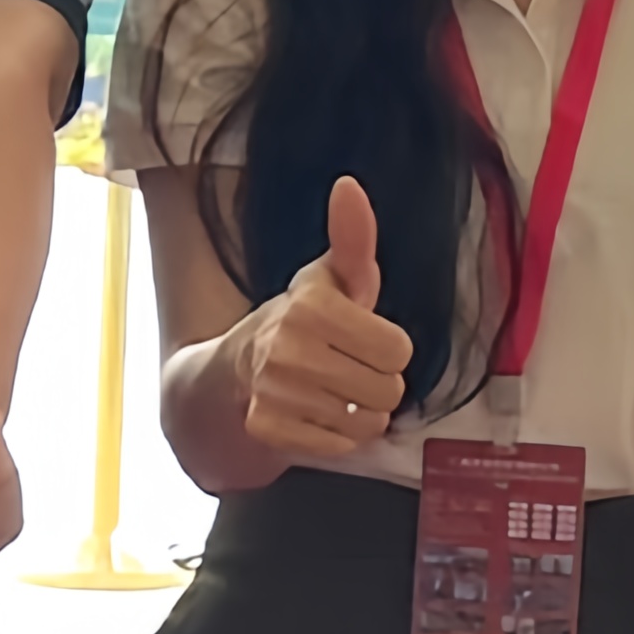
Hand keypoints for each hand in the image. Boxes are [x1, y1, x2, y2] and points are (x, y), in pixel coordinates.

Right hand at [234, 174, 419, 466]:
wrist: (233, 371)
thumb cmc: (299, 321)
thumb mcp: (329, 278)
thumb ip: (353, 239)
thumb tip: (350, 186)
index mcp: (311, 306)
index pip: (399, 350)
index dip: (388, 348)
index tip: (361, 340)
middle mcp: (289, 347)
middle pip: (388, 389)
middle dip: (377, 384)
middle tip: (349, 371)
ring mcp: (275, 391)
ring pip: (366, 422)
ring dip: (358, 414)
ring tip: (333, 395)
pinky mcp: (267, 428)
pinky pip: (338, 447)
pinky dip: (334, 438)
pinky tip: (316, 417)